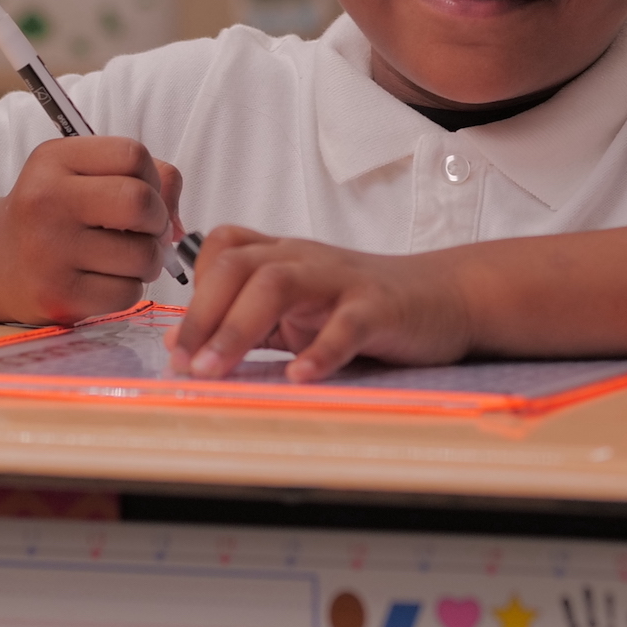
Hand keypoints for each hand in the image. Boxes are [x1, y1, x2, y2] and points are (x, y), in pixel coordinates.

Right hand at [0, 137, 181, 324]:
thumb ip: (144, 178)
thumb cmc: (55, 213)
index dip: (151, 177)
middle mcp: (46, 200)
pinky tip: (104, 280)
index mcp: (53, 160)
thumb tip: (179, 226)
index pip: (133, 155)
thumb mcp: (82, 174)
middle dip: (157, 220)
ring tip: (122, 257)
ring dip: (147, 260)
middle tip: (142, 230)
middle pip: (141, 203)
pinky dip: (128, 289)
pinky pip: (128, 294)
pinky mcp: (59, 296)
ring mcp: (50, 252)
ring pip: (143, 255)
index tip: (139, 192)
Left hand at [165, 227, 471, 381]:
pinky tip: (300, 377)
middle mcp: (306, 260)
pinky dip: (320, 350)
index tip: (182, 342)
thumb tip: (180, 342)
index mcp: (283, 257)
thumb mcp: (299, 309)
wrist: (446, 297)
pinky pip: (346, 323)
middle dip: (203, 314)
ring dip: (238, 327)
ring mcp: (342, 281)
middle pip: (239, 265)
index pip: (223, 250)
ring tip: (216, 370)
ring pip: (279, 284)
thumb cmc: (365, 305)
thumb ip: (246, 319)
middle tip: (184, 364)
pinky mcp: (379, 307)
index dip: (195, 289)